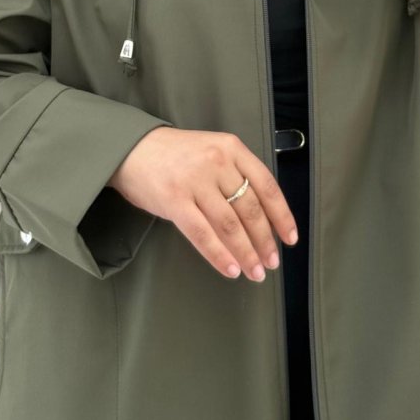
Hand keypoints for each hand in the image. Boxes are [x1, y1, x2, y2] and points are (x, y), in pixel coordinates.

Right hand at [108, 126, 298, 281]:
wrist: (130, 148)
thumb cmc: (173, 154)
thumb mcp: (210, 150)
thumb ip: (233, 174)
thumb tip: (260, 219)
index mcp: (229, 147)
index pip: (266, 185)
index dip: (282, 216)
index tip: (290, 239)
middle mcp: (215, 162)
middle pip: (250, 209)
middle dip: (265, 242)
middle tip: (271, 262)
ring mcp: (194, 181)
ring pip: (230, 225)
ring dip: (247, 253)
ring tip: (255, 272)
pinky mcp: (174, 200)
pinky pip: (203, 234)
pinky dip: (220, 256)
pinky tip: (231, 269)